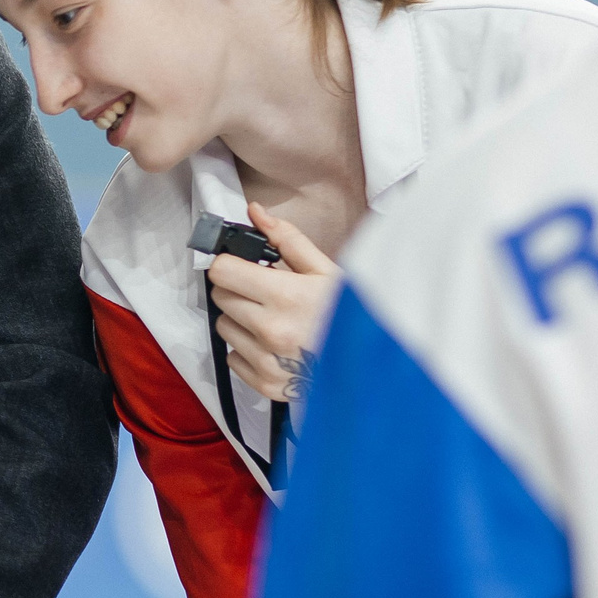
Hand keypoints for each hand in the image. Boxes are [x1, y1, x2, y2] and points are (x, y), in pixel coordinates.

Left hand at [207, 203, 343, 403]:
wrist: (376, 367)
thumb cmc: (354, 317)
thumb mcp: (328, 271)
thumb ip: (287, 239)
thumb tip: (256, 212)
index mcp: (286, 296)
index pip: (223, 271)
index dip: (231, 264)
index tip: (243, 266)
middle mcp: (271, 330)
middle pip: (220, 297)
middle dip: (238, 290)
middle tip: (266, 293)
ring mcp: (266, 361)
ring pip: (224, 327)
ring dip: (241, 321)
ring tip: (275, 320)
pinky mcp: (264, 385)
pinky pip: (233, 358)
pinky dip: (248, 350)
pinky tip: (275, 345)